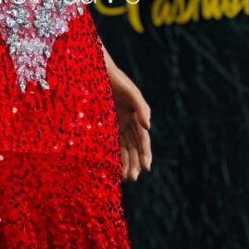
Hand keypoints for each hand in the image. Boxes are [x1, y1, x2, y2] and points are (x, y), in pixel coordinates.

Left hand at [107, 65, 151, 180]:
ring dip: (126, 162)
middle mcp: (129, 122)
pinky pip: (112, 141)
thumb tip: (148, 127)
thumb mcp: (132, 93)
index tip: (146, 168)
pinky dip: (114, 154)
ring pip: (124, 147)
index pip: (143, 140)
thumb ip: (142, 108)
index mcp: (137, 116)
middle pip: (134, 147)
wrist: (99, 71)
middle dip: (135, 163)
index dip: (145, 154)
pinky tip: (114, 166)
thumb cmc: (117, 81)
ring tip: (126, 177)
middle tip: (133, 178)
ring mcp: (117, 123)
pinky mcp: (106, 123)